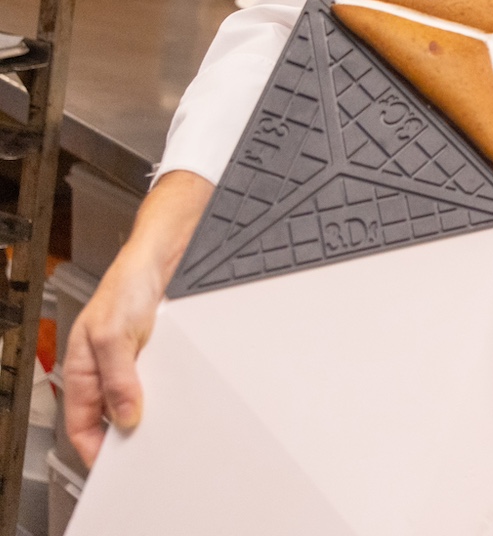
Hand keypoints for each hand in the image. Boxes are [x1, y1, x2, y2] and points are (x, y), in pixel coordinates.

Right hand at [63, 169, 211, 466]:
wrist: (161, 255)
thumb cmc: (126, 284)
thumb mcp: (113, 333)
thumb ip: (118, 377)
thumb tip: (125, 416)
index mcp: (83, 368)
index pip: (80, 423)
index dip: (93, 448)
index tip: (113, 468)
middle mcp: (106, 368)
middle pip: (110, 416)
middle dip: (125, 437)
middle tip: (146, 455)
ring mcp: (132, 361)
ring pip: (137, 401)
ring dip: (150, 416)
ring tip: (166, 433)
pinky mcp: (156, 352)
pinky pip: (160, 382)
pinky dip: (170, 395)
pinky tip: (183, 402)